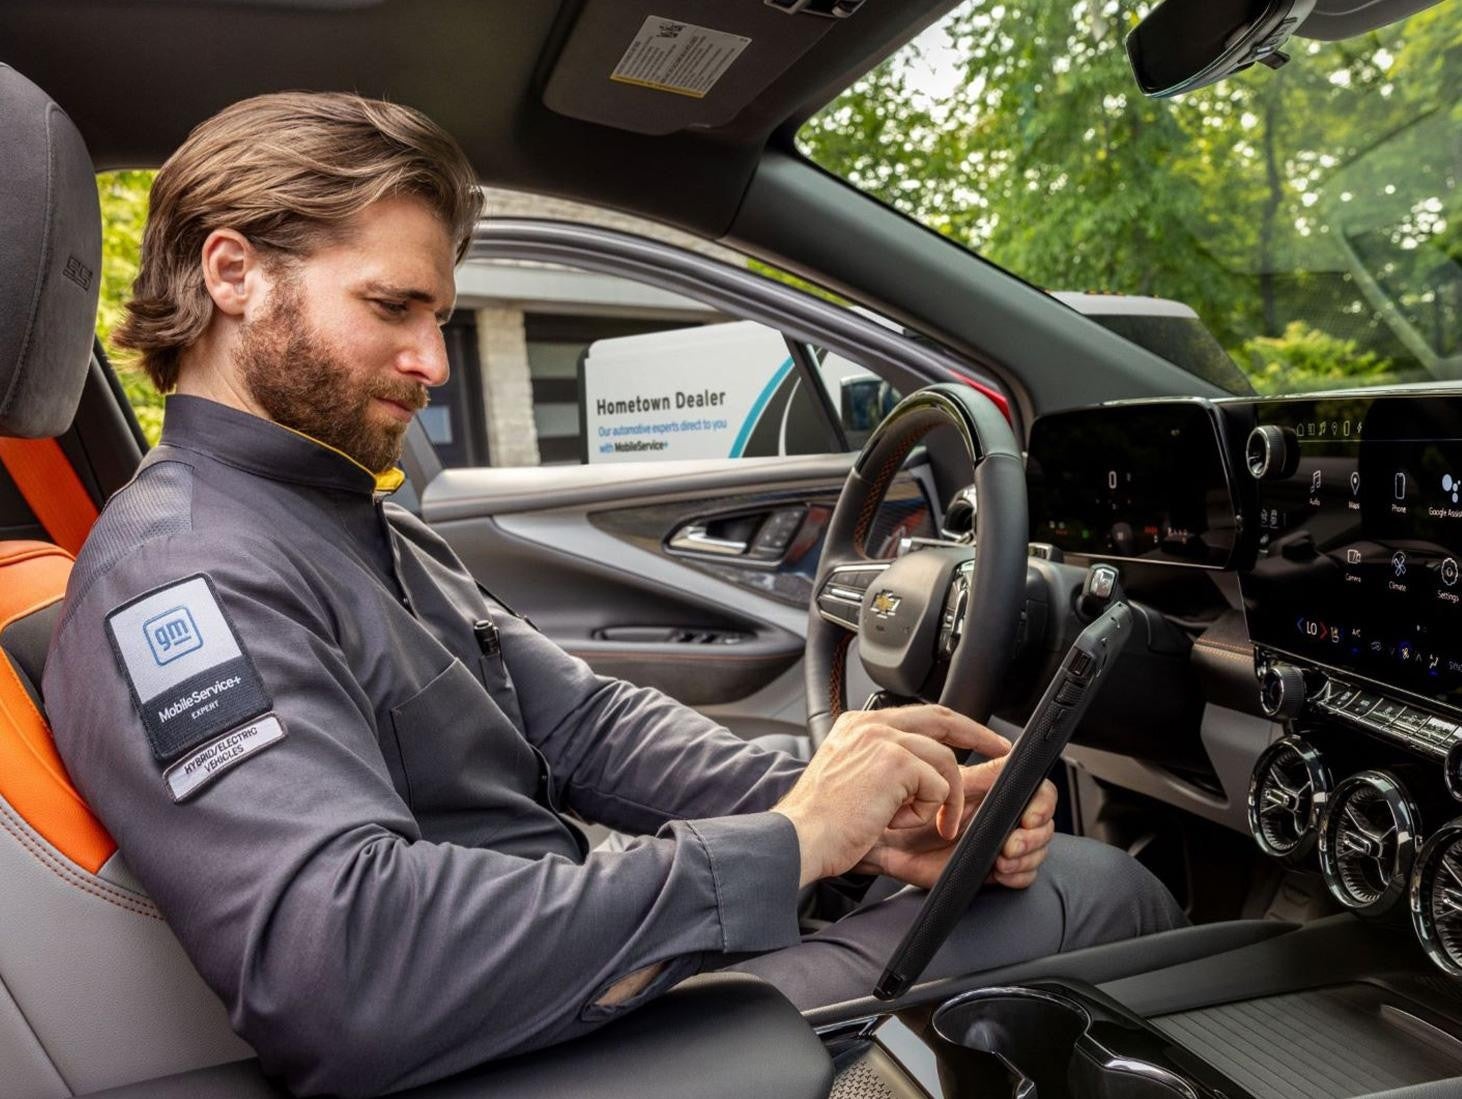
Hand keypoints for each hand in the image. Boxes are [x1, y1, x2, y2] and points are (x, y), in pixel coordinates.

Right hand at [772, 705, 1012, 886]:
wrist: (799, 838)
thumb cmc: (820, 822)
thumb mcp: (850, 779)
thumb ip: (880, 764)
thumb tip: (923, 771)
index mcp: (858, 726)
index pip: (918, 715)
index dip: (953, 726)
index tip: (976, 737)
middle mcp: (870, 725)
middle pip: (941, 718)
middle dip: (978, 734)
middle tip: (1000, 751)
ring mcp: (883, 739)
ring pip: (944, 760)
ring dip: (944, 798)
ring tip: (920, 822)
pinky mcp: (896, 761)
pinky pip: (938, 786)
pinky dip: (925, 811)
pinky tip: (894, 820)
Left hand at [857, 752, 1058, 890]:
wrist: (887, 842)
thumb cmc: (910, 807)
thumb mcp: (950, 788)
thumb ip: (985, 776)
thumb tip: (1012, 757)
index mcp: (996, 791)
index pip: (1039, 792)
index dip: (1042, 804)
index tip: (1028, 816)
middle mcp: (1002, 815)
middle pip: (1044, 823)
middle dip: (1033, 836)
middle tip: (1011, 845)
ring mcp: (999, 842)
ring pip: (1037, 849)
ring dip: (1025, 856)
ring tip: (1001, 858)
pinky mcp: (991, 868)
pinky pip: (1023, 875)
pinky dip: (1018, 874)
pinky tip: (1000, 870)